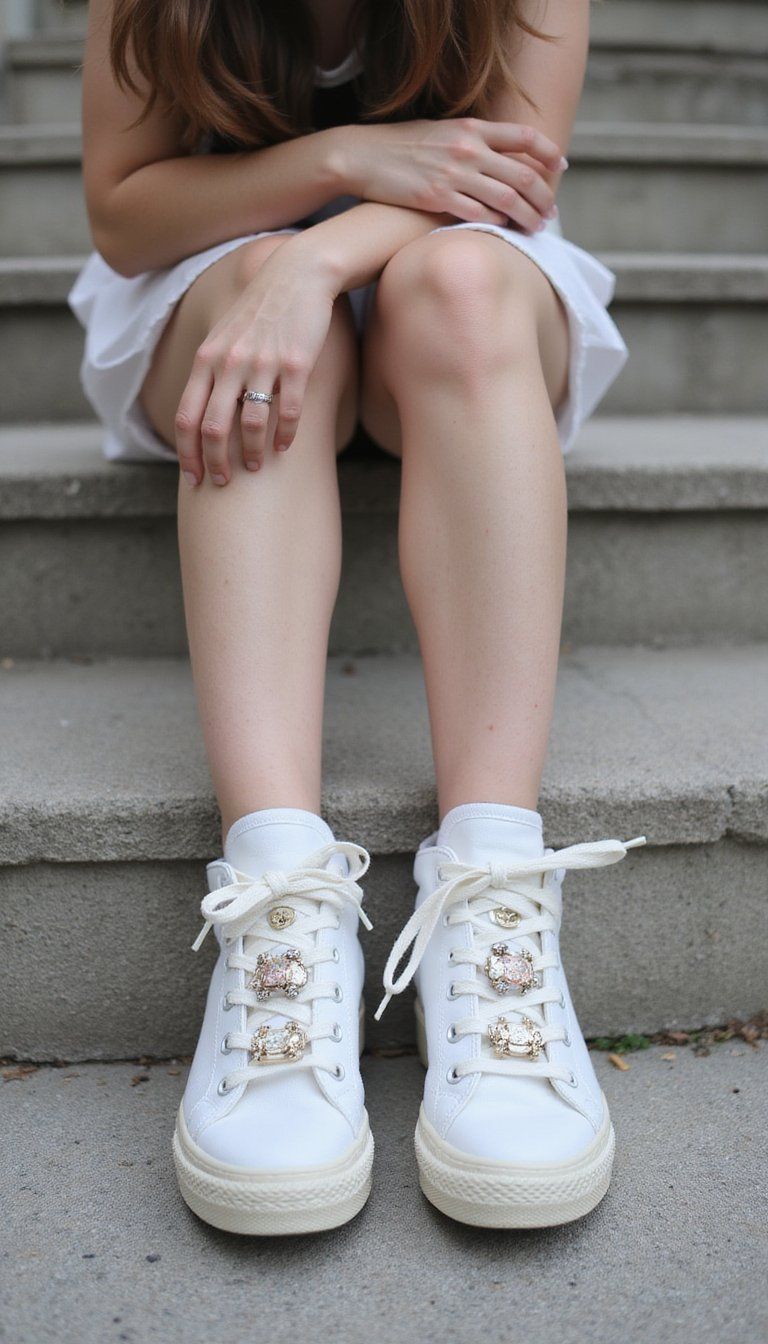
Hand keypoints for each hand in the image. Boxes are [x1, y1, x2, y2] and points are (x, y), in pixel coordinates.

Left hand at [175, 243, 336, 484]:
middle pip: (213, 427)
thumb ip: (210, 371)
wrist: (297, 275)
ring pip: (250, 423)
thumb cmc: (260, 311)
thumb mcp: (224, 337)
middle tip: (222, 482)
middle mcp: (229, 362)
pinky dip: (284, 435)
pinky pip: (287, 410)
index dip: (186, 452)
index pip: (186, 415)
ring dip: (251, 453)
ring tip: (255, 467)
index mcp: (207, 359)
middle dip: (215, 462)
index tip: (192, 478)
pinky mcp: (294, 363)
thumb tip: (203, 413)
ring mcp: (262, 363)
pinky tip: (284, 447)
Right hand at [340, 117, 565, 232]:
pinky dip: (495, 222)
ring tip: (535, 227)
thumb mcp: (443, 131)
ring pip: (507, 197)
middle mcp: (468, 148)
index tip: (560, 166)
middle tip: (552, 212)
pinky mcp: (436, 197)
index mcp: (472, 128)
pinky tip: (503, 229)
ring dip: (526, 216)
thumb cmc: (402, 146)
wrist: (362, 155)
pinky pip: (477, 213)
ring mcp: (453, 173)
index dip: (548, 152)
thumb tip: (501, 155)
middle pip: (523, 173)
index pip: (524, 137)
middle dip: (544, 196)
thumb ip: (474, 141)